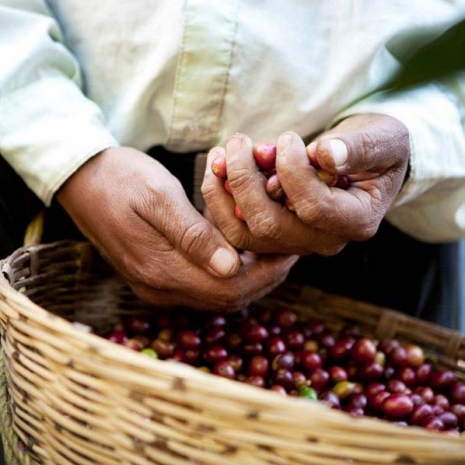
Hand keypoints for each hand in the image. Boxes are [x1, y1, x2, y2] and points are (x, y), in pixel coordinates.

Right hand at [56, 147, 297, 310]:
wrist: (81, 180)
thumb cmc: (121, 178)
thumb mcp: (159, 196)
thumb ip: (194, 235)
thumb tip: (232, 267)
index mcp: (161, 268)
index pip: (229, 288)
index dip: (267, 274)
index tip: (291, 251)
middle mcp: (159, 287)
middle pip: (227, 297)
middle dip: (264, 278)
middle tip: (288, 250)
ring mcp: (155, 286)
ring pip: (216, 295)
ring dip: (248, 277)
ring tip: (271, 249)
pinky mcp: (154, 278)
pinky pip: (201, 286)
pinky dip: (227, 274)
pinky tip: (240, 251)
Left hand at [201, 113, 409, 254]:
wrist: (362, 163)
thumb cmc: (376, 148)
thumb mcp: (383, 139)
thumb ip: (359, 148)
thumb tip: (324, 155)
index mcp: (356, 221)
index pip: (314, 207)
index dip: (292, 172)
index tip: (288, 137)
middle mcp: (323, 241)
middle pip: (270, 227)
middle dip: (246, 181)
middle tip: (239, 142)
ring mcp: (295, 242)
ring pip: (245, 233)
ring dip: (224, 193)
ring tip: (219, 154)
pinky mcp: (273, 234)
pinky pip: (236, 227)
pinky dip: (220, 198)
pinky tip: (216, 167)